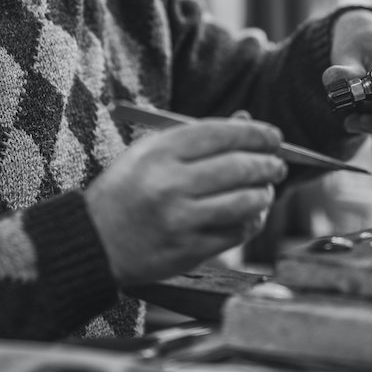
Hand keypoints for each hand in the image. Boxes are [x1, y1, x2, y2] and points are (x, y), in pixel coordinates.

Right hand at [84, 118, 286, 285]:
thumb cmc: (125, 191)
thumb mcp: (149, 153)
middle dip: (268, 164)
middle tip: (277, 165)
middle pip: (239, 167)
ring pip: (244, 202)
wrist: (93, 241)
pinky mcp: (188, 250)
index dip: (255, 134)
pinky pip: (235, 233)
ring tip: (265, 190)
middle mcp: (169, 183)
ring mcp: (180, 219)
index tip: (273, 137)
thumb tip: (246, 121)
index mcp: (159, 152)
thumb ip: (197, 137)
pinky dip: (251, 222)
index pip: (221, 134)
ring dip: (263, 194)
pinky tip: (251, 215)